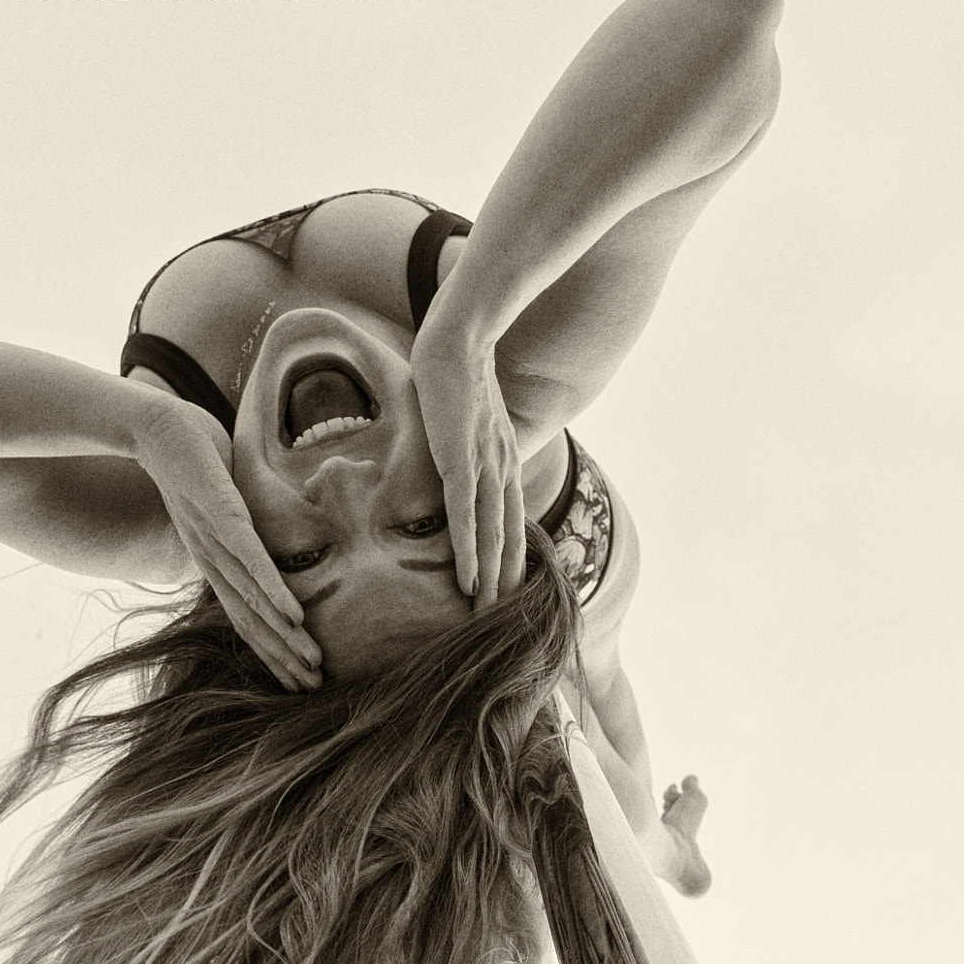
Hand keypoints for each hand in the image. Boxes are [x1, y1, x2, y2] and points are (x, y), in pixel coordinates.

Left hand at [129, 396, 322, 690]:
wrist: (154, 425)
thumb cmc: (196, 462)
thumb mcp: (228, 503)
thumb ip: (250, 528)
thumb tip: (280, 538)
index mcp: (215, 562)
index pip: (245, 615)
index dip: (272, 649)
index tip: (300, 678)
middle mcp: (213, 560)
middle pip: (249, 618)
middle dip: (282, 655)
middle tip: (314, 688)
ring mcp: (214, 537)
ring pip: (252, 596)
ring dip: (282, 633)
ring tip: (311, 660)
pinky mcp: (218, 510)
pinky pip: (249, 556)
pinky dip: (271, 588)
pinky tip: (293, 613)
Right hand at [409, 321, 525, 606]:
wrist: (460, 337)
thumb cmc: (457, 372)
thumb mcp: (467, 419)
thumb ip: (463, 443)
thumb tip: (450, 457)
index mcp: (504, 463)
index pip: (513, 523)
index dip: (512, 562)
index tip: (508, 596)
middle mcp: (502, 470)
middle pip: (509, 540)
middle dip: (506, 585)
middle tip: (502, 626)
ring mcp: (485, 466)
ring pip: (492, 536)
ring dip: (491, 581)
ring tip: (486, 618)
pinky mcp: (461, 459)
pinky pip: (466, 515)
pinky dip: (469, 550)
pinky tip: (469, 579)